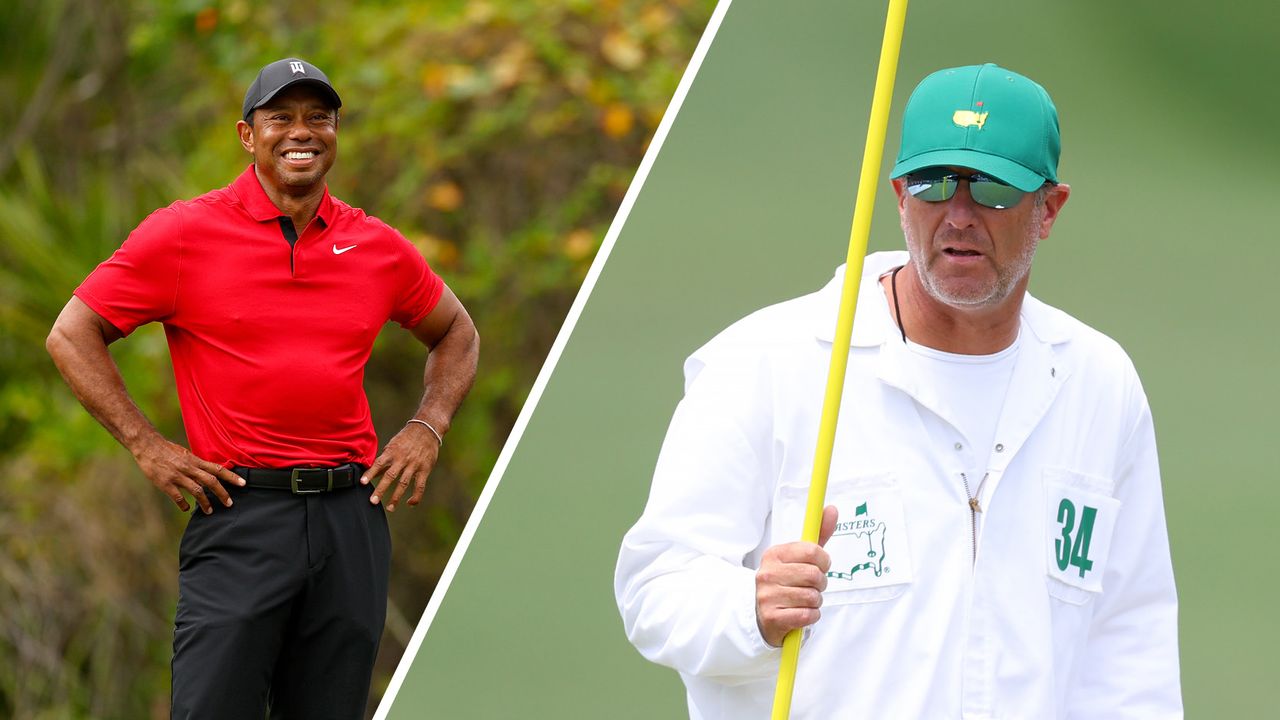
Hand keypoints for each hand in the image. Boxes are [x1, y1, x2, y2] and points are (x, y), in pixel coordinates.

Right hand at [133, 437, 244, 513]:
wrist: (148, 446)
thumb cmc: (168, 450)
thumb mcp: (186, 454)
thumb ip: (197, 464)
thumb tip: (209, 472)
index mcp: (195, 460)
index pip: (218, 469)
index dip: (232, 476)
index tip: (243, 483)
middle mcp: (189, 468)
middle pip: (211, 481)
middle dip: (222, 493)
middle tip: (229, 503)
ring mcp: (177, 476)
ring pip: (197, 490)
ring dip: (205, 502)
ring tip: (210, 511)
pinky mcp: (165, 483)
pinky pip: (177, 497)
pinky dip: (183, 504)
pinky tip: (186, 508)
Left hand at [361, 422, 440, 510]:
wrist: (427, 429)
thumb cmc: (406, 438)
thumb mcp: (393, 446)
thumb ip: (383, 461)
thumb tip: (371, 473)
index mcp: (392, 452)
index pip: (379, 464)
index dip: (370, 473)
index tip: (362, 482)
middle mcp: (402, 459)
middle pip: (390, 476)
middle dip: (381, 489)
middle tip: (372, 501)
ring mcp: (414, 465)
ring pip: (403, 483)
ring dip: (396, 497)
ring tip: (390, 508)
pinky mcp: (425, 469)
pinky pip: (420, 485)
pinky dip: (416, 496)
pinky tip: (410, 503)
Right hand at [755, 504, 838, 647]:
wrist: (760, 614)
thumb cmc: (785, 581)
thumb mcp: (797, 557)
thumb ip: (817, 535)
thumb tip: (832, 509)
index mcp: (774, 554)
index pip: (812, 551)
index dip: (824, 561)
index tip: (820, 565)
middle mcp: (768, 573)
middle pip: (814, 575)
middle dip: (820, 583)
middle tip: (811, 586)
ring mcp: (768, 596)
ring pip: (813, 597)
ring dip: (815, 601)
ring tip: (803, 600)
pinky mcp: (773, 617)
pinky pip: (807, 615)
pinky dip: (810, 616)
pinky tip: (800, 612)